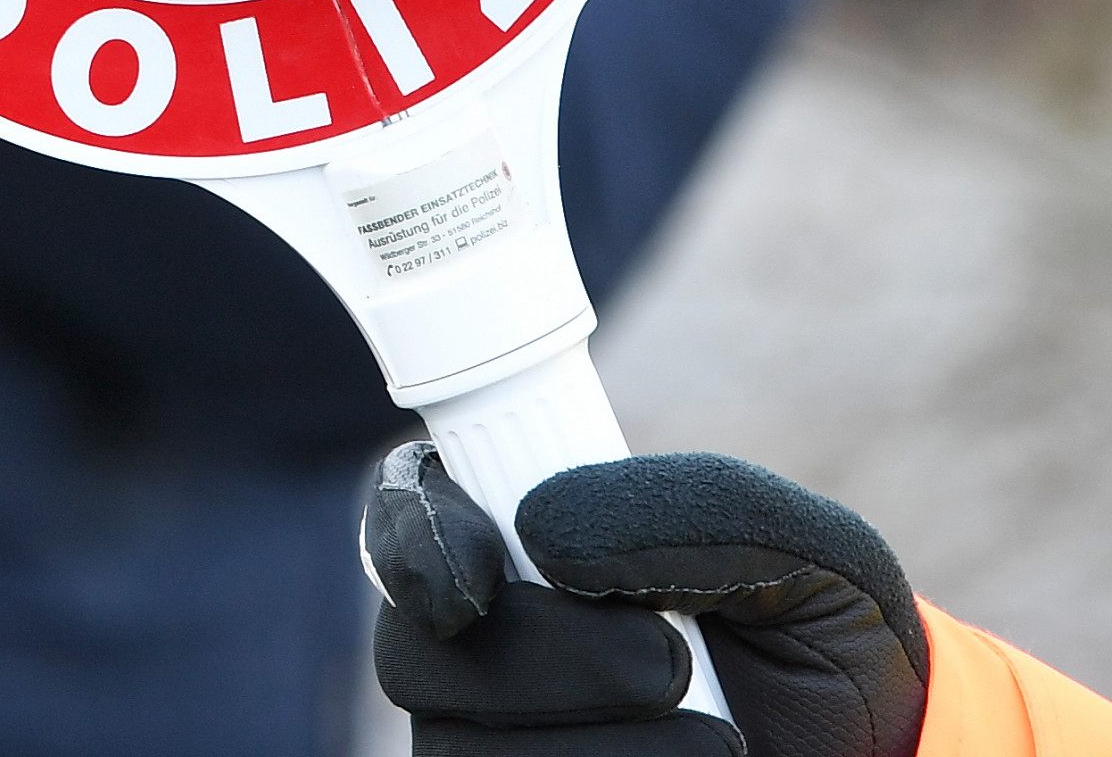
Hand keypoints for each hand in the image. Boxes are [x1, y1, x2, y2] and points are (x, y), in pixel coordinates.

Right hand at [364, 443, 927, 756]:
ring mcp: (499, 745)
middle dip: (546, 661)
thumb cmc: (837, 652)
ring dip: (601, 751)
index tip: (477, 578)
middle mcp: (485, 650)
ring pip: (465, 752)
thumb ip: (697, 512)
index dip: (414, 540)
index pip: (407, 518)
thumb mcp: (809, 559)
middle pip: (421, 655)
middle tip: (669, 670)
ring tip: (716, 750)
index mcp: (524, 546)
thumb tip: (549, 530)